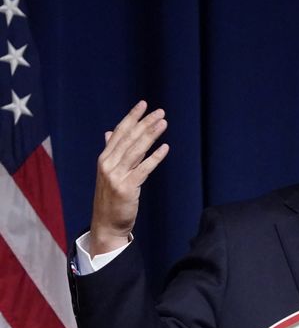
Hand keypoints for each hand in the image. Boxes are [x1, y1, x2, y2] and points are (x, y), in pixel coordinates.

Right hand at [89, 101, 169, 255]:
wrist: (106, 223)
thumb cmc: (111, 197)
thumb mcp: (109, 172)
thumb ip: (111, 152)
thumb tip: (109, 133)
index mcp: (104, 158)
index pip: (119, 132)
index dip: (131, 117)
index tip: (143, 104)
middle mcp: (108, 164)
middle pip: (129, 138)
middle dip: (145, 123)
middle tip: (160, 111)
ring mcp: (116, 176)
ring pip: (136, 150)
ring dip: (151, 135)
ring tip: (163, 123)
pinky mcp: (127, 188)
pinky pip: (143, 169)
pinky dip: (155, 157)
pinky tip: (165, 148)